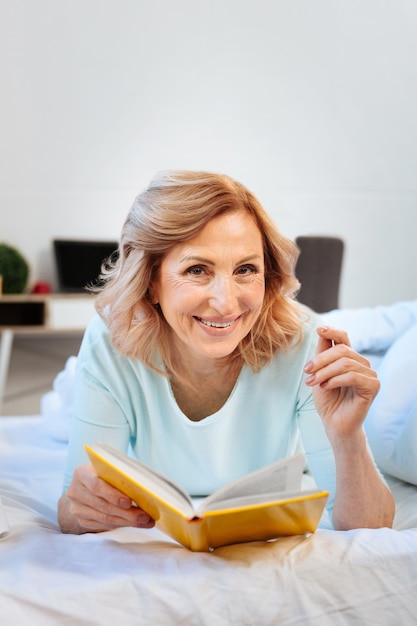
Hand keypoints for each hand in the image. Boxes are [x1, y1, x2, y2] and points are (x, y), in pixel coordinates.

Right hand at [63, 464, 154, 532]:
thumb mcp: (107, 469)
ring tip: (144, 521)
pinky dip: (121, 525)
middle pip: (103, 505)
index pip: (97, 485)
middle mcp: (76, 491)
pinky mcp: (81, 521)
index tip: (129, 502)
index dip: (113, 495)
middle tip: (145, 516)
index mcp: (82, 474)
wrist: (84, 488)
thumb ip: (119, 475)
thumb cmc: (102, 474)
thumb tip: (141, 487)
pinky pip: (103, 525)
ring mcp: (77, 508)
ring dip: (127, 521)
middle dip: (127, 513)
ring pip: (105, 518)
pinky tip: (135, 523)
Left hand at [304, 326, 379, 440]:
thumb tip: (321, 330)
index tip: (319, 330)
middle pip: (342, 350)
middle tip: (307, 371)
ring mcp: (369, 374)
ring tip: (313, 382)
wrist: (334, 423)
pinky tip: (326, 387)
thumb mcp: (320, 372)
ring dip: (325, 372)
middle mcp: (361, 364)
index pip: (344, 338)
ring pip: (345, 363)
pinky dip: (335, 380)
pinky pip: (353, 376)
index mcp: (349, 358)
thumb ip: (322, 353)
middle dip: (321, 359)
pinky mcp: (373, 386)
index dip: (332, 331)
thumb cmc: (327, 399)